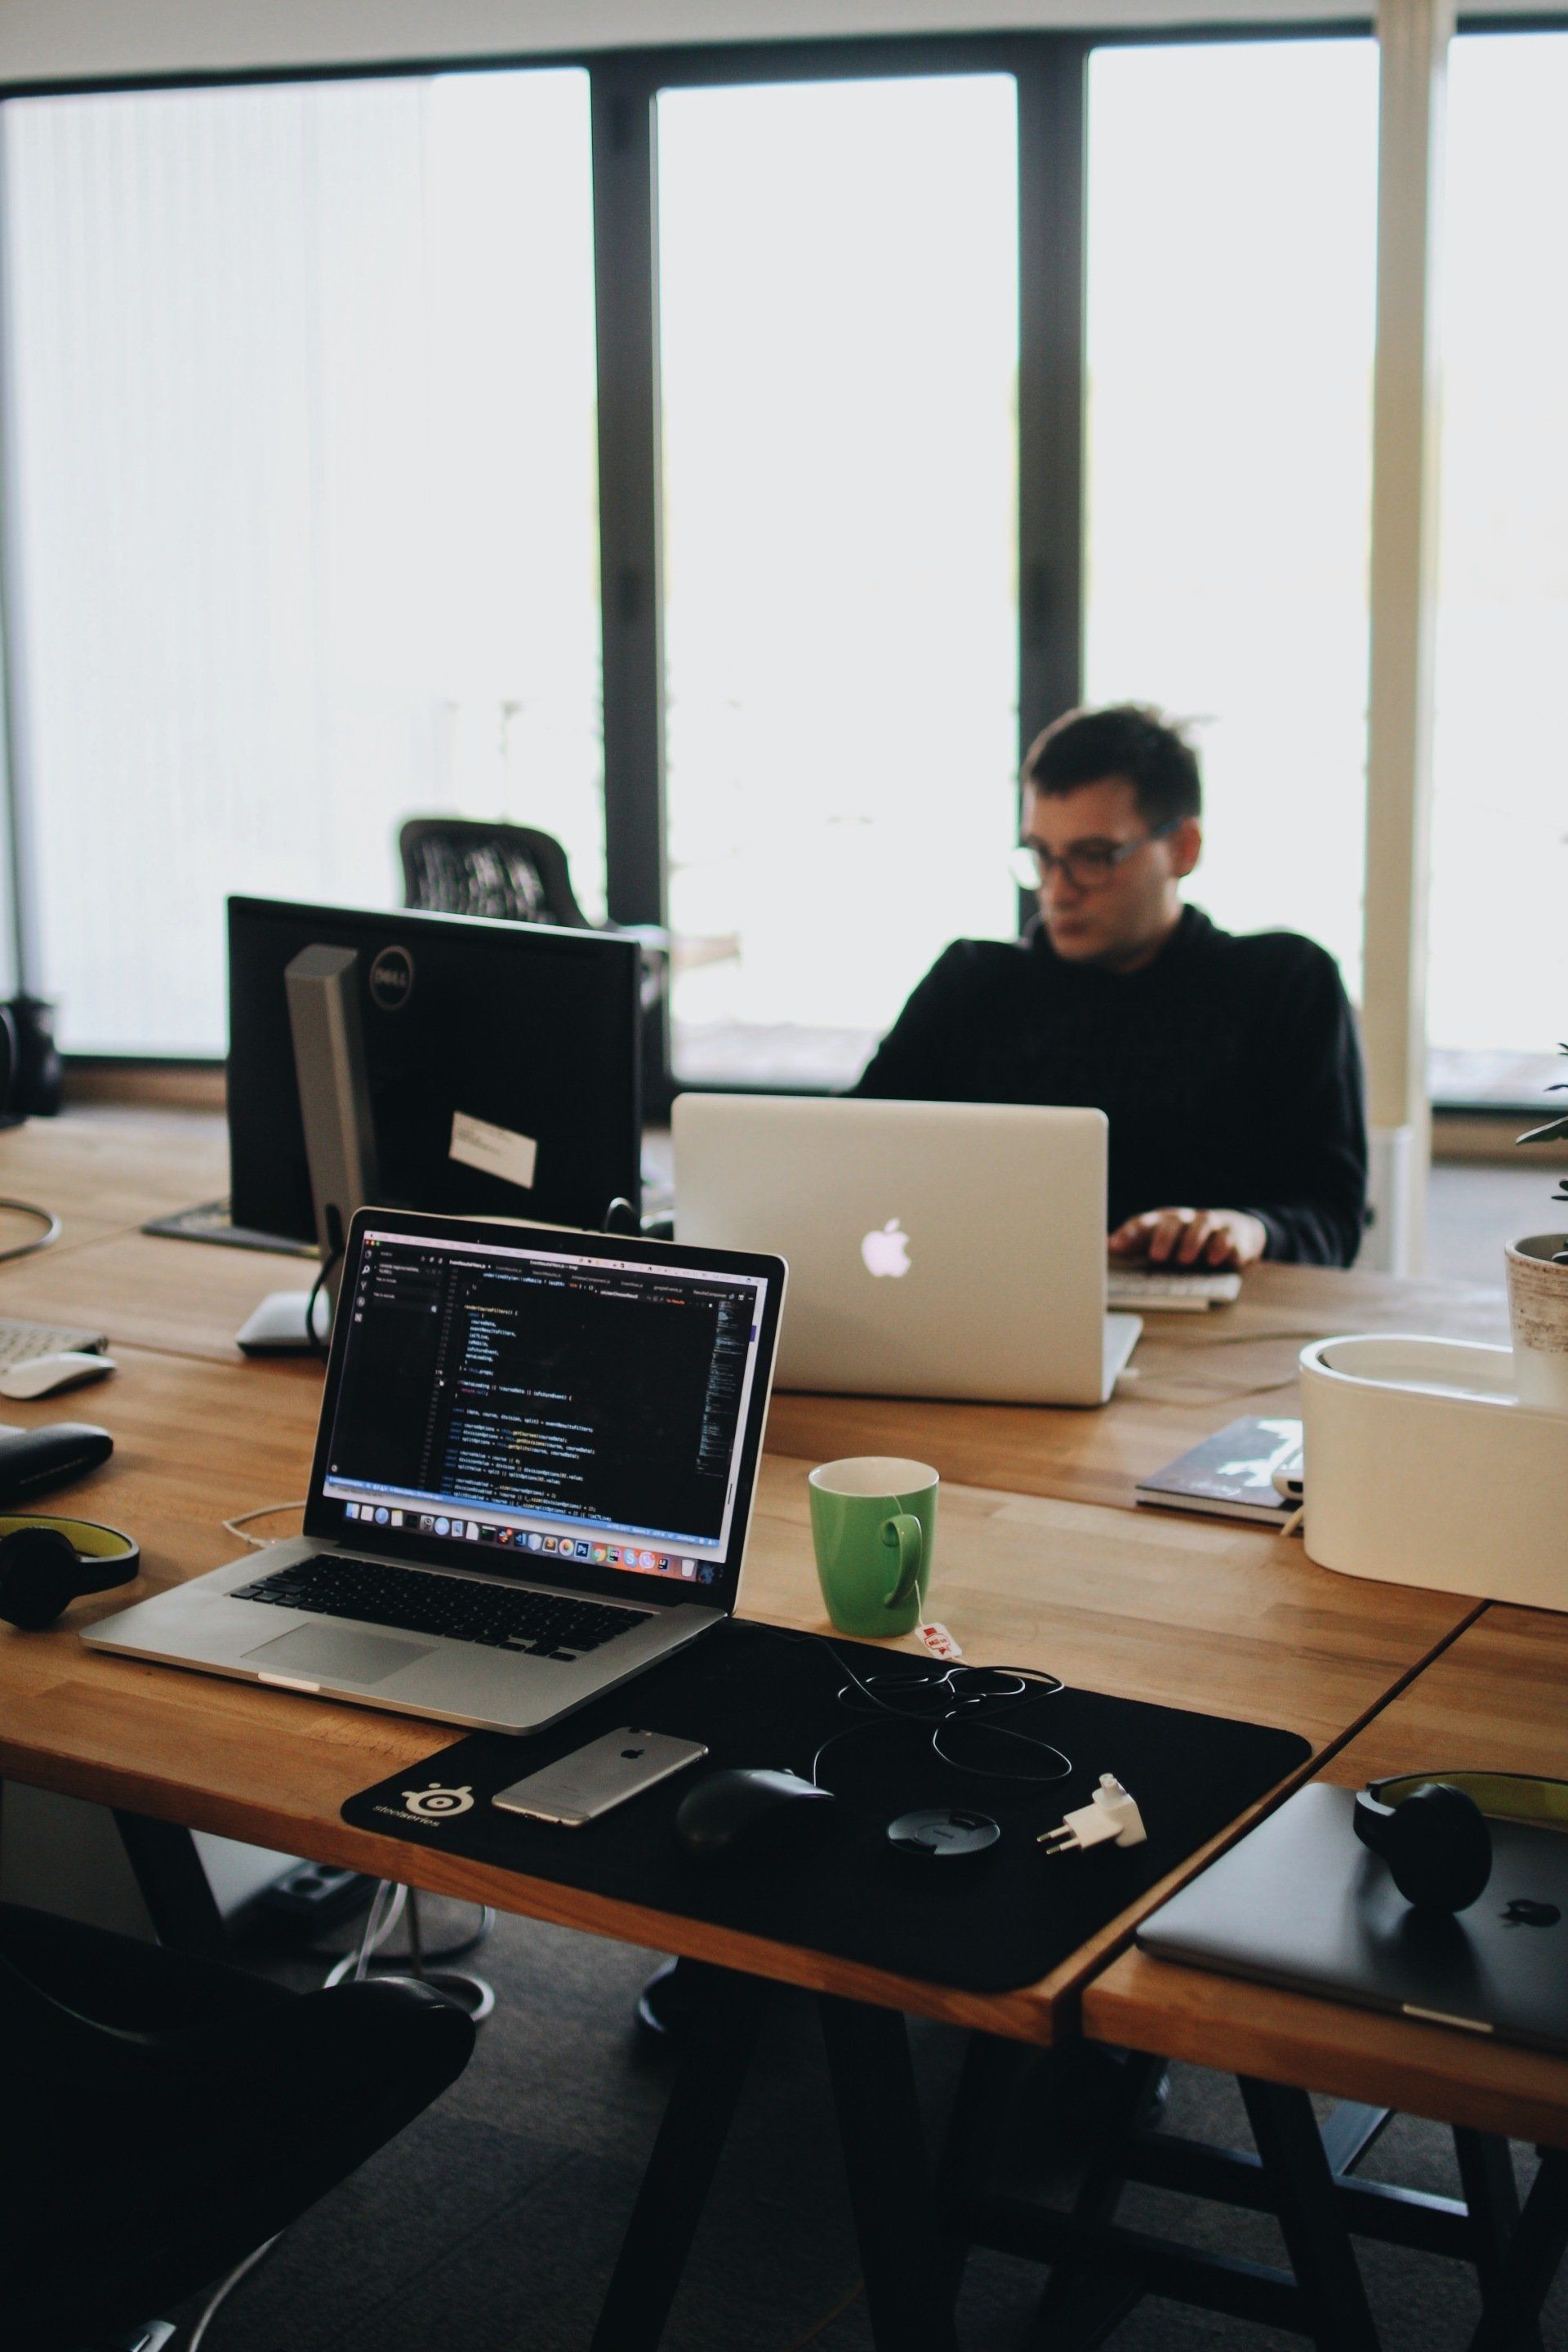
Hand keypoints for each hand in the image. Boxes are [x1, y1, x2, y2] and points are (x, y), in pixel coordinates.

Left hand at [1107, 1207, 1268, 1270]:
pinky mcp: (1232, 1233)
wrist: (1233, 1231)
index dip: (1128, 1234)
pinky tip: (1215, 1259)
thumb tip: (1104, 1246)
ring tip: (1184, 1259)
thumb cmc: (1187, 1239)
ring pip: (1201, 1225)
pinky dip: (1221, 1246)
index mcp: (1163, 1221)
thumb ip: (1136, 1244)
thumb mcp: (1161, 1241)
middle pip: (1173, 1222)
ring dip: (1192, 1241)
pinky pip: (1227, 1236)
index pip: (1143, 1223)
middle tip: (1156, 1256)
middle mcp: (1185, 1219)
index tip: (1113, 1246)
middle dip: (1163, 1238)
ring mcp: (1210, 1224)